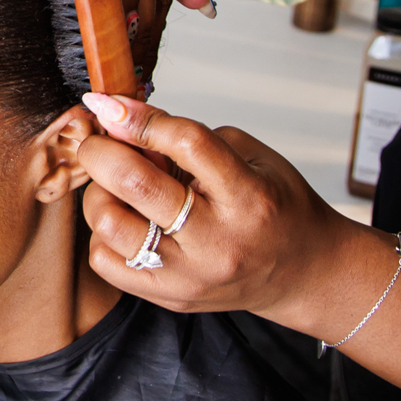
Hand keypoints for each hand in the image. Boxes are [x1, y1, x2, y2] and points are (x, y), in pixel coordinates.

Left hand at [75, 92, 389, 336]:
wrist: (302, 273)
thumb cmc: (274, 209)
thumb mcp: (249, 158)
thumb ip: (190, 139)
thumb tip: (125, 121)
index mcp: (248, 196)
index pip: (186, 144)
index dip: (140, 118)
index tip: (110, 104)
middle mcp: (217, 240)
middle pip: (136, 183)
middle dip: (101, 149)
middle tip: (99, 139)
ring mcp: (190, 274)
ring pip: (110, 224)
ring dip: (99, 191)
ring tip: (117, 185)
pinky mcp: (169, 296)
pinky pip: (105, 261)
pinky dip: (103, 232)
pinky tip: (126, 218)